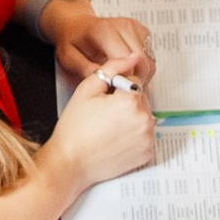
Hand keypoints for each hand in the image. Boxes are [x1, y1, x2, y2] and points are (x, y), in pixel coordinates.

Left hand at [40, 0, 153, 87]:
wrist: (77, 25)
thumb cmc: (73, 40)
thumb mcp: (69, 58)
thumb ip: (85, 70)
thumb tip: (105, 81)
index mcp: (104, 30)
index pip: (127, 59)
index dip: (124, 79)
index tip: (116, 89)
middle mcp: (123, 26)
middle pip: (142, 62)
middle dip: (133, 80)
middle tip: (120, 89)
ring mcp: (134, 27)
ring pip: (149, 62)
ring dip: (140, 76)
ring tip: (123, 80)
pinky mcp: (142, 32)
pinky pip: (151, 57)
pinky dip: (142, 69)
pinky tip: (128, 71)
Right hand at [46, 70, 157, 195]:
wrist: (71, 162)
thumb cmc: (75, 127)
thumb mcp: (88, 88)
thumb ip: (112, 68)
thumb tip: (132, 57)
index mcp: (131, 101)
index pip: (133, 81)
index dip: (117, 88)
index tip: (104, 101)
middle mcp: (144, 119)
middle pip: (141, 99)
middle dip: (127, 103)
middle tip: (105, 116)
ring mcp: (148, 138)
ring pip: (144, 117)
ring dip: (132, 118)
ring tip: (110, 128)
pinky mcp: (147, 153)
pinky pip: (146, 135)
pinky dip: (135, 135)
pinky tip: (117, 140)